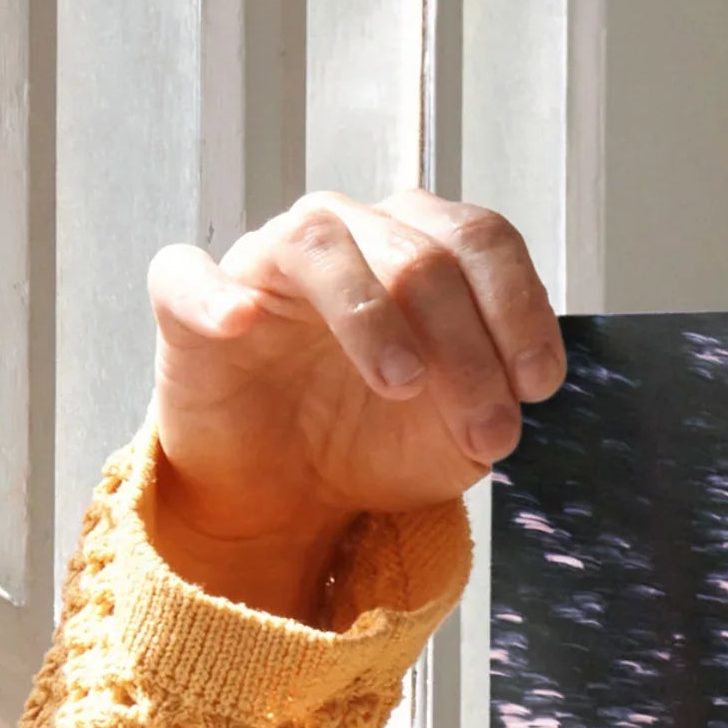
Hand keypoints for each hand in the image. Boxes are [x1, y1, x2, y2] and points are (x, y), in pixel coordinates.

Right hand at [145, 192, 563, 620]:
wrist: (289, 493)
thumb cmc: (374, 440)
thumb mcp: (457, 434)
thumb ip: (493, 400)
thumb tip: (518, 389)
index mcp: (421, 249)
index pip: (481, 241)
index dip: (519, 308)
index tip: (539, 387)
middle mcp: (349, 234)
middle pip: (419, 254)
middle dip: (466, 349)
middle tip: (487, 431)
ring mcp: (268, 261)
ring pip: (321, 245)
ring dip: (371, 316)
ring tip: (402, 384)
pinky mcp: (191, 302)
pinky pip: (188, 274)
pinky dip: (215, 294)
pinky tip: (241, 322)